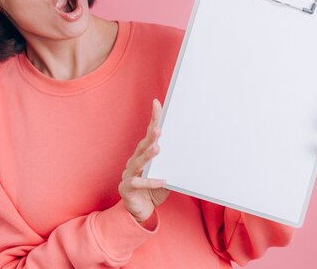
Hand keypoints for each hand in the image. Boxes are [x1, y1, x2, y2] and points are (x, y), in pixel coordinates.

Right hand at [118, 99, 170, 222]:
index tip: (157, 103)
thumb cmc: (153, 191)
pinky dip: (150, 182)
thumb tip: (190, 154)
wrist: (139, 212)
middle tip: (159, 128)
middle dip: (151, 137)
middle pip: (143, 146)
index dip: (153, 119)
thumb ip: (172, 166)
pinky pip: (138, 183)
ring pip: (139, 162)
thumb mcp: (167, 177)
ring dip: (148, 155)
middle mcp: (134, 161)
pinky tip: (162, 181)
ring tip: (158, 148)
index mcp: (143, 155)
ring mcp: (128, 173)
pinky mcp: (126, 187)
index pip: (148, 134)